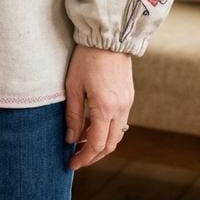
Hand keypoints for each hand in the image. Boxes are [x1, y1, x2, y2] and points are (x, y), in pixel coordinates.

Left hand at [64, 44, 133, 170]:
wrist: (108, 36)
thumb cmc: (86, 58)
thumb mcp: (73, 85)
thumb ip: (73, 114)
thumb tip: (70, 139)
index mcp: (104, 107)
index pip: (96, 144)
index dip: (83, 157)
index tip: (71, 163)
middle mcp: (120, 109)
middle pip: (110, 145)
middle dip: (93, 155)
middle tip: (76, 158)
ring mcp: (127, 103)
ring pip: (117, 135)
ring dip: (101, 144)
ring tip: (82, 142)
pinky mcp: (129, 96)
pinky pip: (121, 122)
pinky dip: (108, 130)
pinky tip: (94, 126)